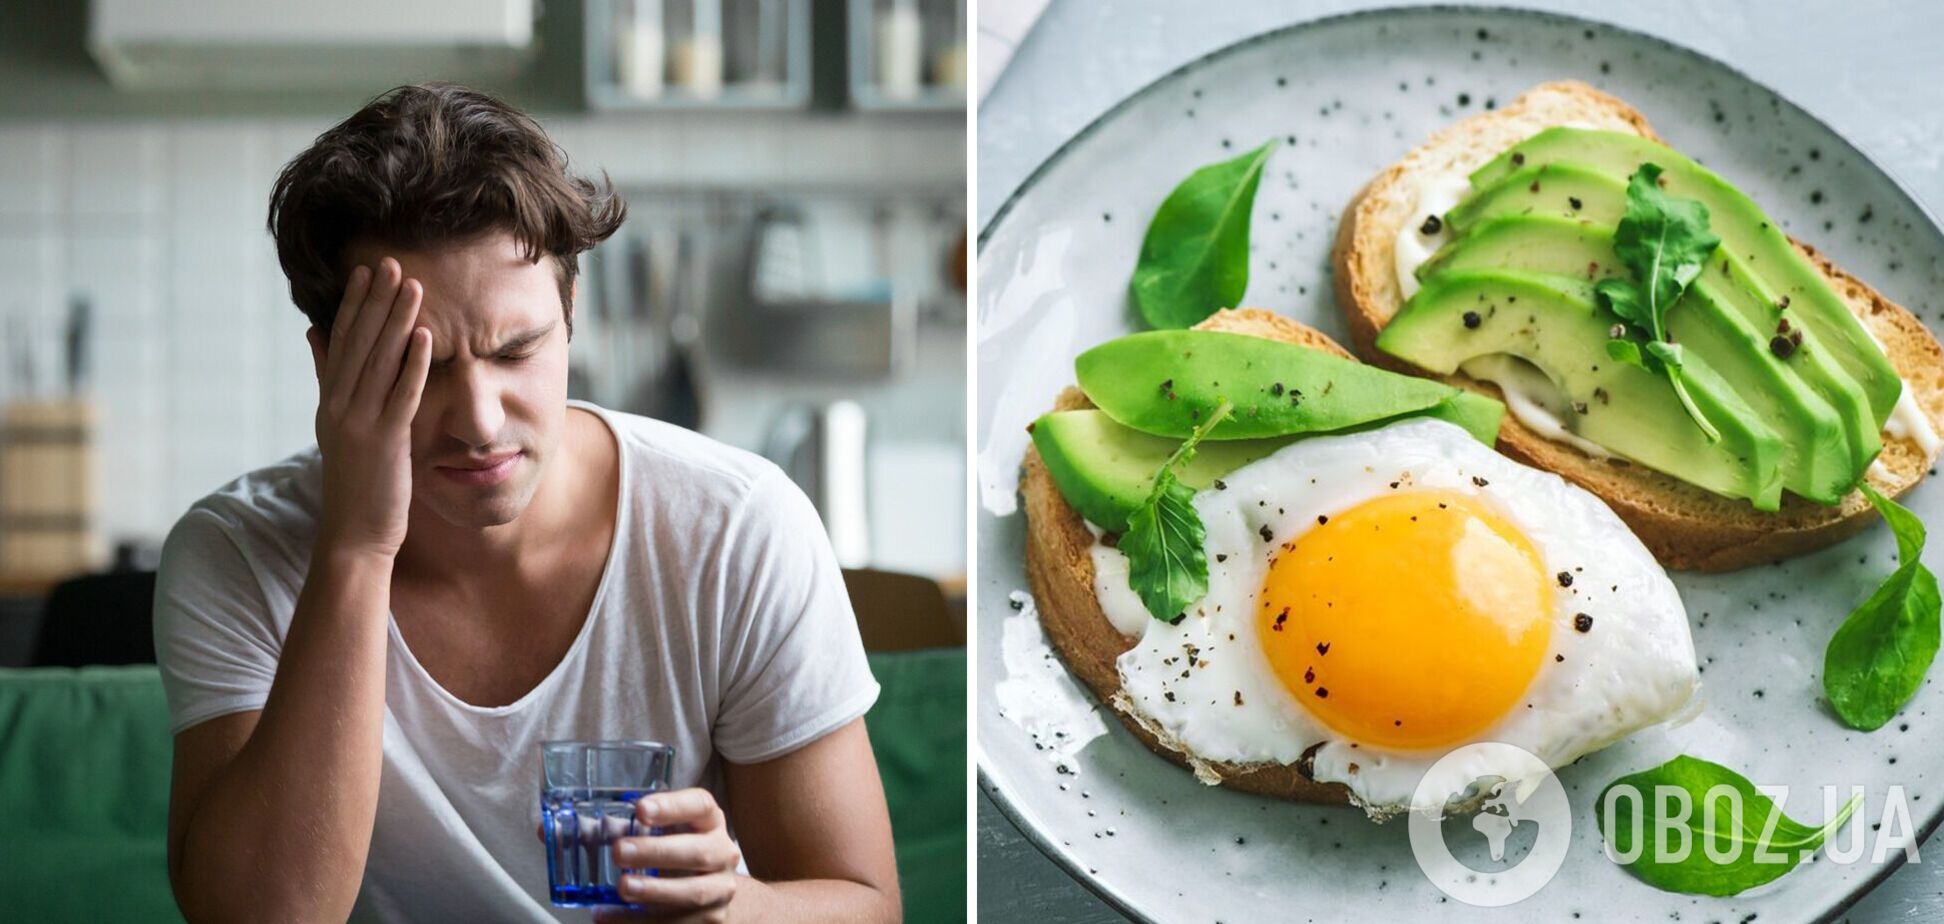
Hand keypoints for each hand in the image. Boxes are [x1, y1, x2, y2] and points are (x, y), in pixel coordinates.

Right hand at [308, 258, 431, 558]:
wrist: (353, 534)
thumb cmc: (355, 481)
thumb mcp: (337, 424)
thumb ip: (328, 378)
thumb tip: (314, 332)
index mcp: (330, 400)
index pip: (342, 342)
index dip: (355, 305)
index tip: (367, 271)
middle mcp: (338, 407)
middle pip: (359, 344)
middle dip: (376, 302)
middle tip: (391, 262)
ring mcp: (359, 424)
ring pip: (379, 363)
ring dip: (397, 323)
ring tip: (413, 287)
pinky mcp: (384, 442)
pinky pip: (400, 396)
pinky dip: (412, 366)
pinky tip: (426, 338)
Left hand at [593, 789, 741, 922]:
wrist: (709, 891)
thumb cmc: (676, 852)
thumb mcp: (659, 834)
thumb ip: (621, 829)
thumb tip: (563, 830)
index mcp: (708, 822)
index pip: (700, 805)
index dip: (672, 806)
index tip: (641, 810)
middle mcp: (721, 853)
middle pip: (698, 851)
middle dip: (657, 852)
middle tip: (620, 851)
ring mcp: (719, 889)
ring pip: (694, 892)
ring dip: (655, 890)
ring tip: (622, 887)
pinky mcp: (710, 920)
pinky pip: (676, 923)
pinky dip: (639, 920)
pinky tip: (610, 915)